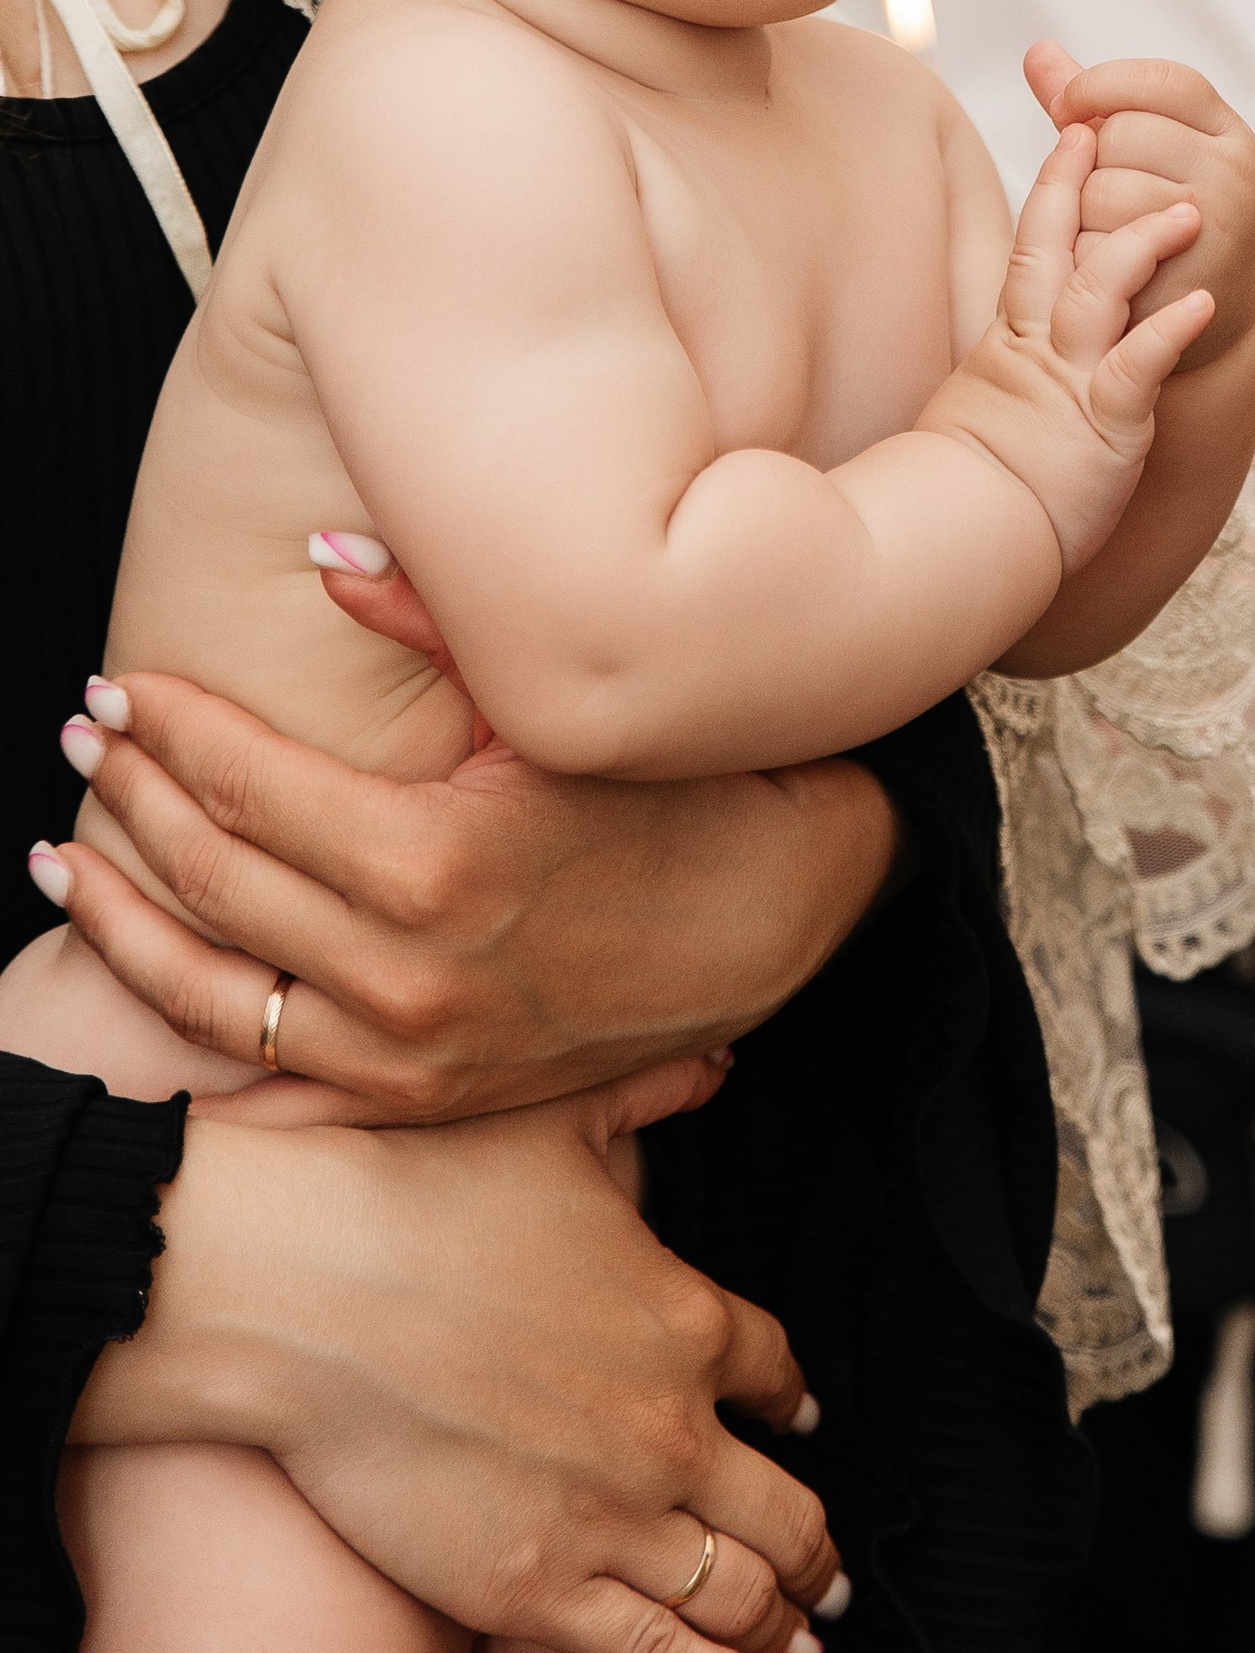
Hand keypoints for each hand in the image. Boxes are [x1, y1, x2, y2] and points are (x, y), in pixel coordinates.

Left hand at [40, 663, 899, 1123]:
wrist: (784, 916)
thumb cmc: (679, 788)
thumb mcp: (558, 699)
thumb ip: (433, 621)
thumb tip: (321, 553)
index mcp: (434, 862)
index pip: (246, 785)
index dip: (167, 728)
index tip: (116, 686)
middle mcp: (406, 973)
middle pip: (210, 878)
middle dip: (128, 797)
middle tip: (81, 734)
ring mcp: (410, 1052)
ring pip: (208, 993)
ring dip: (118, 921)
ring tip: (65, 860)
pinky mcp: (426, 1099)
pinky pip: (270, 1078)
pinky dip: (191, 1029)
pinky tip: (149, 980)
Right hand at [75, 1062, 848, 1652]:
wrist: (307, 1289)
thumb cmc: (417, 1190)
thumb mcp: (557, 1117)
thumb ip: (651, 1094)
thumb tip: (718, 1059)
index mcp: (684, 1315)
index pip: (779, 1369)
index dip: (797, 1397)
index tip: (803, 1417)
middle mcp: (670, 1426)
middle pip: (784, 1503)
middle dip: (817, 1540)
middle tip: (831, 1566)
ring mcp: (612, 1516)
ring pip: (739, 1590)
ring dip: (787, 1619)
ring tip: (808, 1639)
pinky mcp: (538, 1590)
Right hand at [929, 117, 1215, 568]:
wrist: (961, 540)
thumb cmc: (973, 484)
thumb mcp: (984, 405)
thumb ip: (1001, 365)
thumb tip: (1002, 349)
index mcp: (1013, 339)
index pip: (1033, 245)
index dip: (1056, 185)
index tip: (1077, 132)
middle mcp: (1038, 347)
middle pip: (1054, 245)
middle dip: (1081, 182)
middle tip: (1106, 125)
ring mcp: (1069, 381)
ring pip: (1100, 292)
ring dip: (1143, 245)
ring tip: (1189, 213)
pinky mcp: (1101, 425)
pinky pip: (1137, 369)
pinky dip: (1168, 334)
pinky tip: (1203, 307)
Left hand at [1024, 42, 1254, 372]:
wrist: (1208, 313)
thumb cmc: (1162, 212)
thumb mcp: (1145, 149)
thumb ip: (1092, 101)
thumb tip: (1036, 51)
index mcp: (1228, 133)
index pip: (1159, 81)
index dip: (1098, 84)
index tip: (1066, 107)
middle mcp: (1234, 174)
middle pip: (1122, 134)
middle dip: (1092, 160)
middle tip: (1106, 188)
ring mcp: (1216, 230)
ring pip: (1103, 193)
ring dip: (1082, 214)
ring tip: (1106, 231)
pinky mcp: (1185, 283)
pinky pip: (1097, 254)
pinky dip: (1082, 262)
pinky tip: (1103, 270)